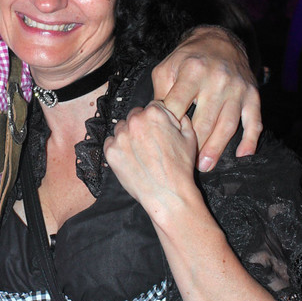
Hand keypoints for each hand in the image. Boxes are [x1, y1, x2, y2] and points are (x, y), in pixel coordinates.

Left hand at [104, 101, 198, 216]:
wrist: (168, 194)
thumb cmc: (180, 168)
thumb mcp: (190, 137)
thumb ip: (181, 118)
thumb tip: (174, 113)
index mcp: (154, 113)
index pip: (152, 106)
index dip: (157, 119)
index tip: (159, 130)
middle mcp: (134, 121)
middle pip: (135, 116)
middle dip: (142, 126)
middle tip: (150, 143)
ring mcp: (120, 137)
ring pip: (122, 128)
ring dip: (129, 136)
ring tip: (141, 152)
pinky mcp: (111, 151)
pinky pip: (111, 142)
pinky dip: (119, 148)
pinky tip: (131, 158)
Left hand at [152, 25, 260, 170]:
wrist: (221, 41)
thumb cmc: (188, 58)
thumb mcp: (168, 67)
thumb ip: (161, 92)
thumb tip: (154, 120)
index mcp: (193, 71)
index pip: (178, 104)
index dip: (169, 124)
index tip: (163, 141)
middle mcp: (217, 80)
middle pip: (204, 121)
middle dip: (194, 145)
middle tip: (184, 163)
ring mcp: (237, 89)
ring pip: (227, 125)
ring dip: (216, 149)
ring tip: (204, 165)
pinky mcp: (253, 95)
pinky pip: (254, 121)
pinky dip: (250, 140)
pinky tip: (243, 155)